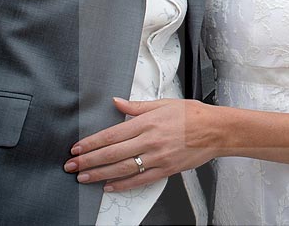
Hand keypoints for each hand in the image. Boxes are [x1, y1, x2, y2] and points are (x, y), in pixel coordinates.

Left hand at [64, 97, 218, 191]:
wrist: (216, 130)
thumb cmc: (193, 115)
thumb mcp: (164, 103)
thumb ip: (137, 106)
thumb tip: (116, 102)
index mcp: (148, 122)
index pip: (112, 134)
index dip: (92, 143)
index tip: (77, 148)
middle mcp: (150, 141)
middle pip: (112, 153)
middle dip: (89, 160)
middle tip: (72, 165)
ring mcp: (158, 157)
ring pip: (122, 169)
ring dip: (99, 174)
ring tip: (84, 177)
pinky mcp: (165, 170)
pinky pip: (140, 180)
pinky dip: (122, 185)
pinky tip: (108, 186)